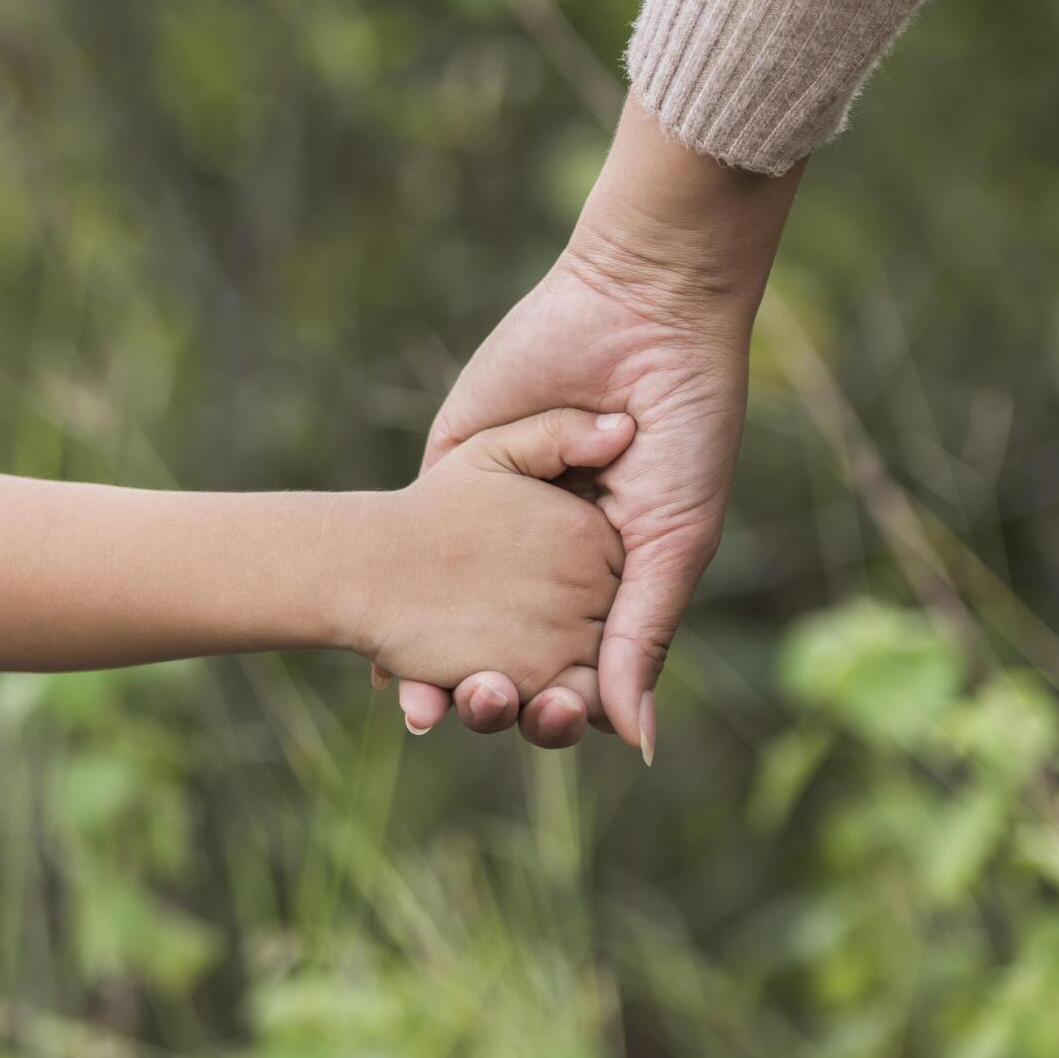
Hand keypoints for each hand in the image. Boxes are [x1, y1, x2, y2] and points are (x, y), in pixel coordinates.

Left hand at [388, 95, 801, 755]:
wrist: (643, 313)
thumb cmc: (685, 428)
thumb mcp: (672, 540)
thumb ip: (642, 637)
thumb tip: (633, 744)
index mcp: (608, 578)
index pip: (569, 664)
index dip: (551, 705)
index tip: (540, 727)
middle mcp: (547, 555)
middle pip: (503, 647)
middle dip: (486, 691)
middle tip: (475, 712)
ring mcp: (495, 512)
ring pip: (448, 607)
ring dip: (429, 659)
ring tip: (419, 701)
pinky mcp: (452, 465)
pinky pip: (414, 534)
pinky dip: (391, 586)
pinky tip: (373, 633)